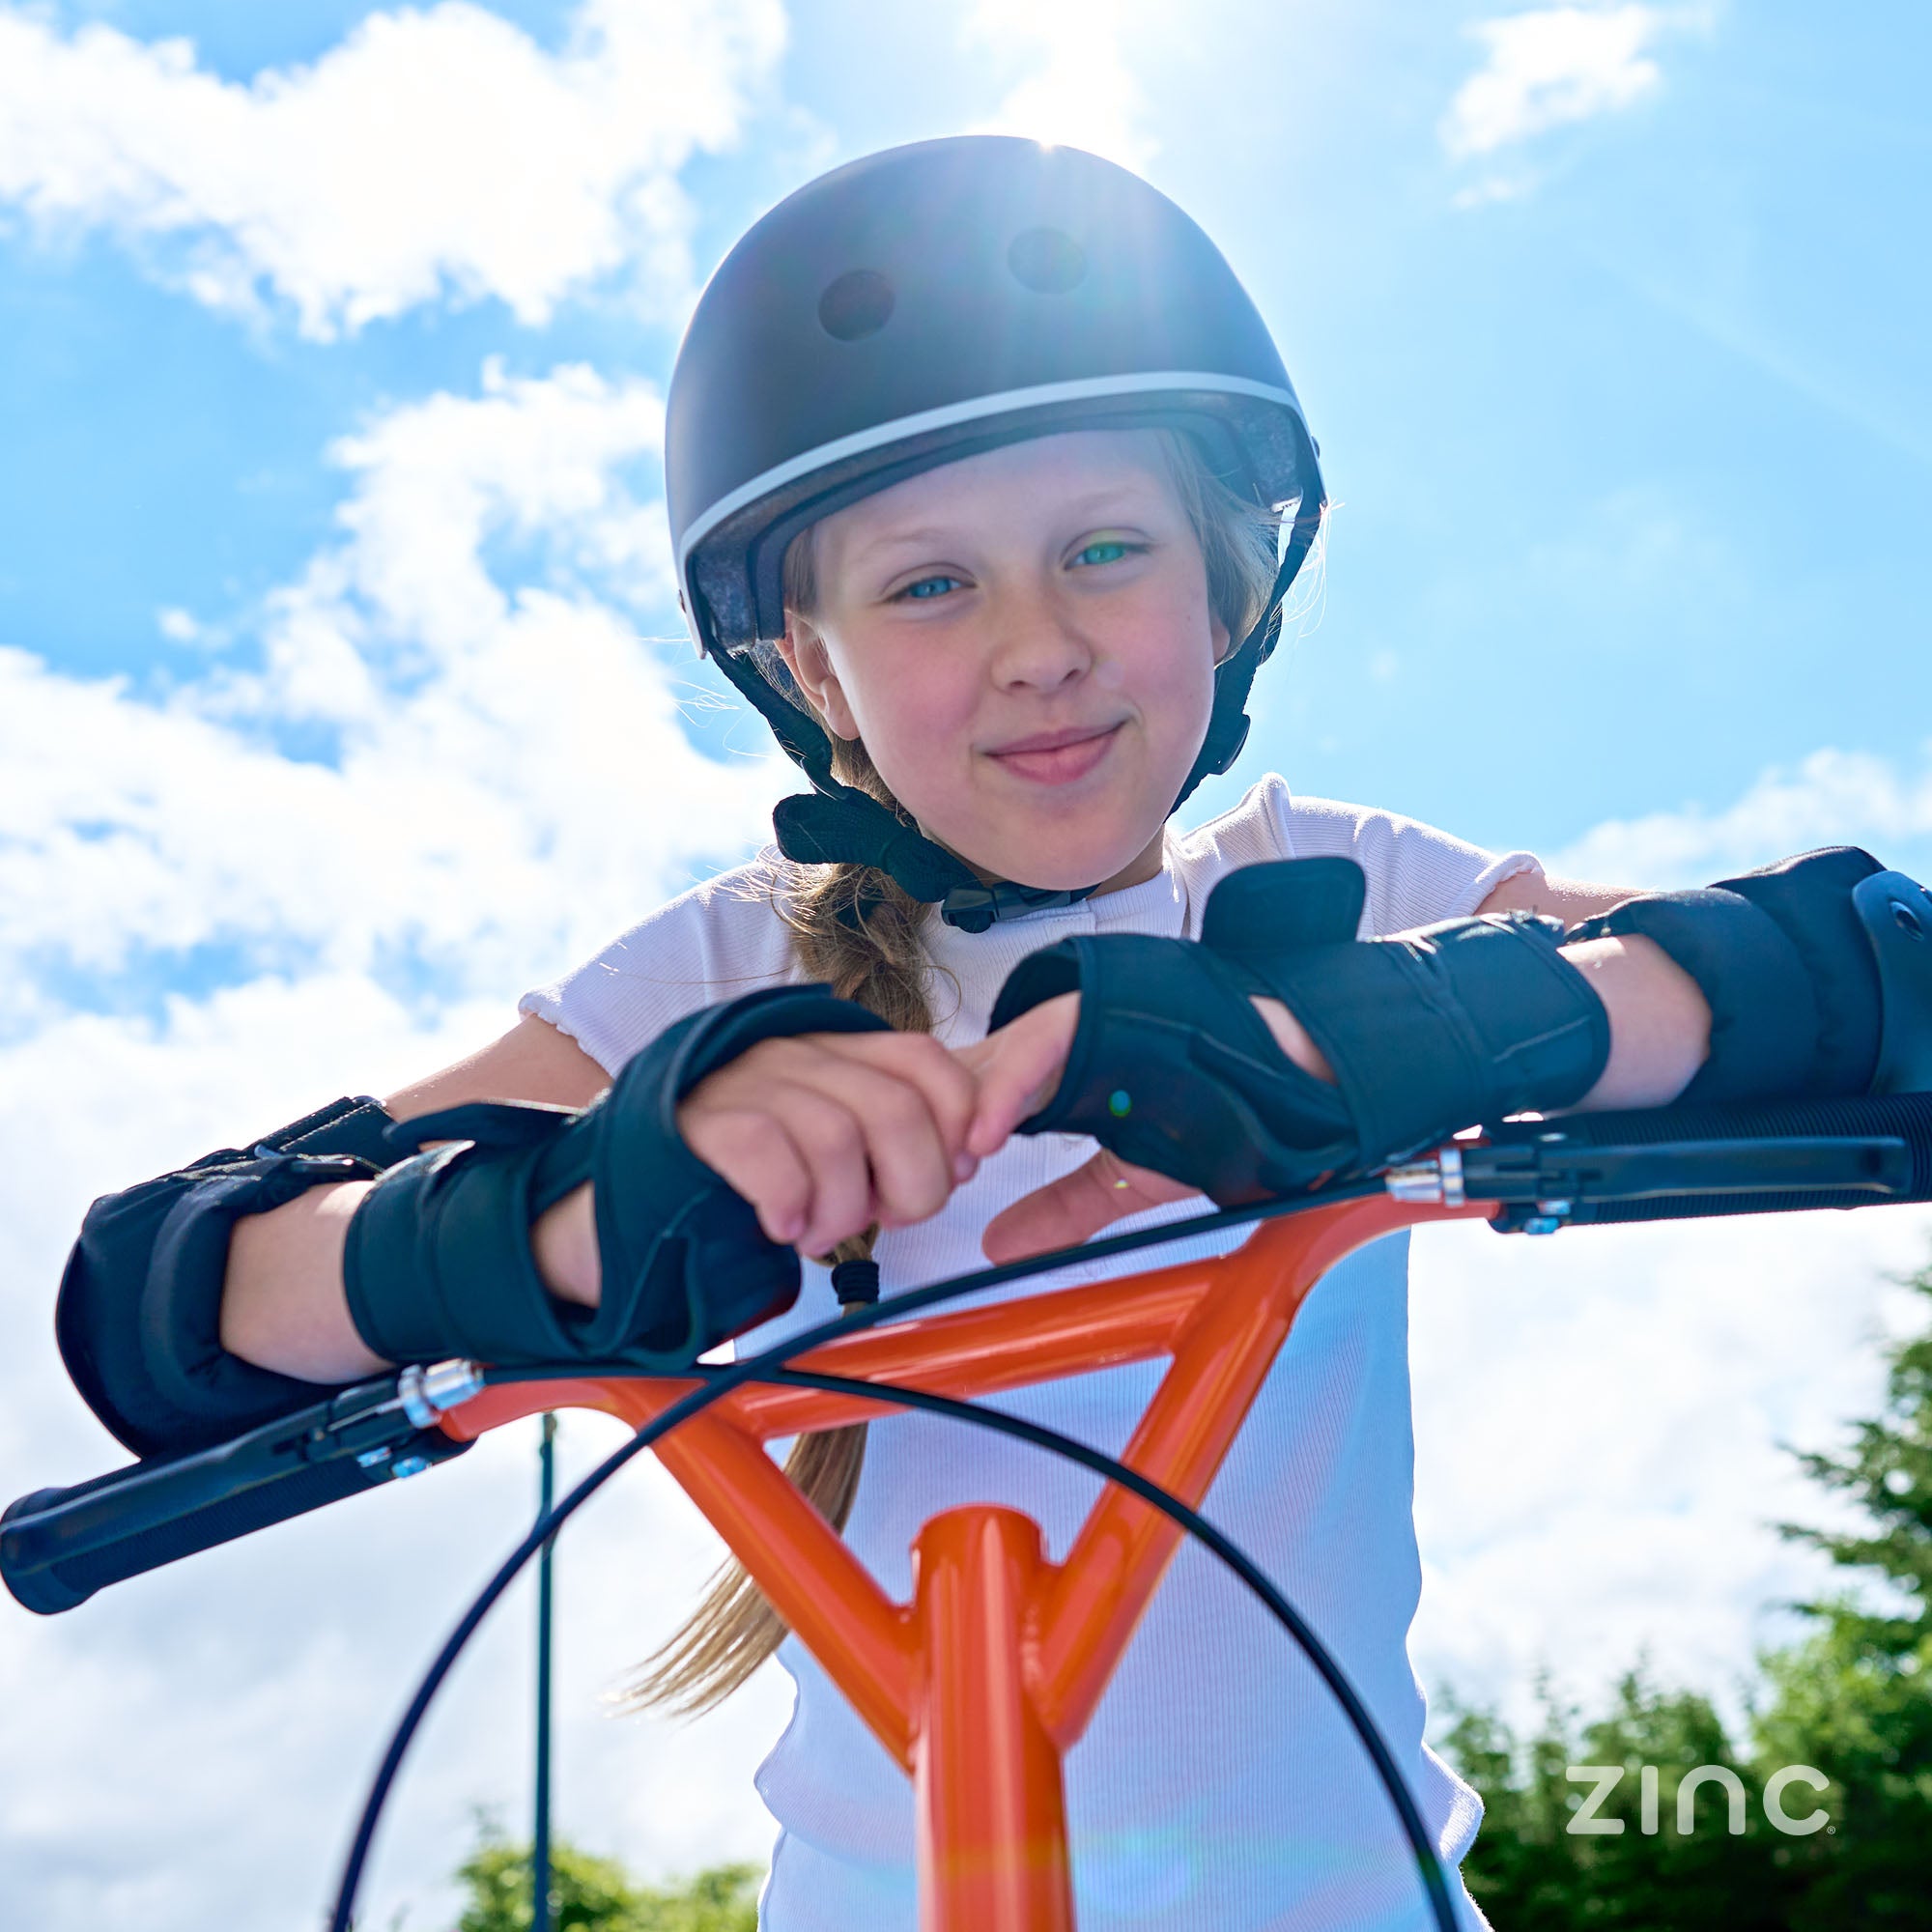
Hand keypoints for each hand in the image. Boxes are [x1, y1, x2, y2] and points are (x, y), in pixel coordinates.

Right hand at [676, 1029, 980, 1257]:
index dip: (960, 1116)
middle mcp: (794, 1054)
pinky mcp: (700, 1122)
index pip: (924, 1058)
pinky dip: (791, 1202)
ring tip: (819, 1233)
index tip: (960, 1171)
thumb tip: (964, 1160)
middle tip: (887, 1220)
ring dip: (844, 1209)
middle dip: (914, 1183)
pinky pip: (768, 1152)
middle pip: (894, 1107)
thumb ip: (888, 1137)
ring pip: (837, 1136)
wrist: (627, 1188)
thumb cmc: (745, 1175)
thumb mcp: (825, 1142)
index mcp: (834, 1053)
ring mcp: (744, 1083)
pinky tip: (781, 1226)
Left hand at [958, 992, 1333, 1263]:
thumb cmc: (1217, 1114)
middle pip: (970, 1075)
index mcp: (1057, 1077)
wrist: (1293, 1079)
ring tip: (948, 1164)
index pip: (975, 1098)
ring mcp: (1078, 1019)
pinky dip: (1011, 1087)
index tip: (927, 1185)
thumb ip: (1063, 1209)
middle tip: (918, 1180)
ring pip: (998, 1056)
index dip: (945, 1138)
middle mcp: (1057, 1043)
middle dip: (938, 1125)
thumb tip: (996, 1251)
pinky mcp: (1103, 1006)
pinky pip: (1042, 1042)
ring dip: (965, 1111)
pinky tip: (987, 1134)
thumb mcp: (1123, 1177)